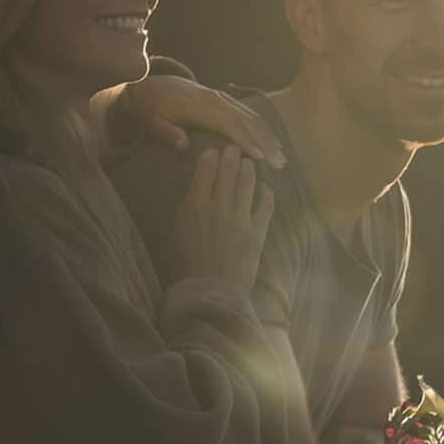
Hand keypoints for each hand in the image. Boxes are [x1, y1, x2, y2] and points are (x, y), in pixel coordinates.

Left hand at [128, 74, 283, 163]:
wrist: (153, 83)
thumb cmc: (152, 107)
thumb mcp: (152, 121)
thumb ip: (167, 133)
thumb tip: (183, 147)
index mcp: (200, 107)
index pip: (229, 124)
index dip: (245, 141)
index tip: (258, 158)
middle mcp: (216, 100)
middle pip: (247, 121)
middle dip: (266, 142)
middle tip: (279, 163)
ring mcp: (222, 98)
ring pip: (252, 116)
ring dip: (269, 136)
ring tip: (281, 156)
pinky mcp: (224, 99)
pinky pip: (248, 112)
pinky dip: (262, 127)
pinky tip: (271, 141)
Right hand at [165, 145, 273, 291]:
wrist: (207, 294)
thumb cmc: (185, 268)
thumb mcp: (177, 235)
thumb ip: (186, 211)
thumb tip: (195, 193)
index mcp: (195, 205)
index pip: (205, 169)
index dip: (211, 156)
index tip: (214, 152)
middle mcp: (219, 206)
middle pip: (228, 170)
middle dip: (232, 155)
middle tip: (235, 149)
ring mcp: (240, 217)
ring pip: (248, 182)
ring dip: (249, 168)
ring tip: (250, 162)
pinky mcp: (257, 231)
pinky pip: (266, 205)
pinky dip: (267, 192)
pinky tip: (266, 187)